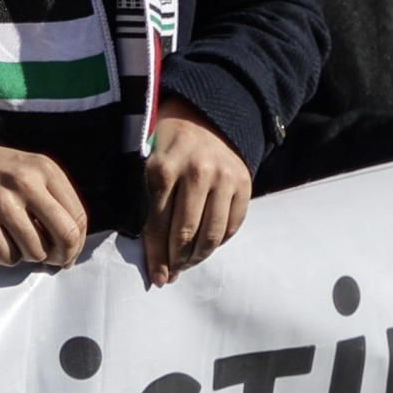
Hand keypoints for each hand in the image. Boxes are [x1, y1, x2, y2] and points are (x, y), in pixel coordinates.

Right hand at [0, 142, 86, 266]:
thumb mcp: (33, 170)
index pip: (78, 218)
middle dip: (63, 256)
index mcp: (45, 169)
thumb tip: (72, 246)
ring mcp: (1, 203)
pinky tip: (2, 241)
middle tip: (55, 260)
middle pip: (65, 236)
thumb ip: (56, 200)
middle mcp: (25, 184)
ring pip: (37, 252)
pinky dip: (8, 257)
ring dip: (32, 256)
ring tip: (21, 243)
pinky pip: (9, 257)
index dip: (78, 243)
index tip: (69, 251)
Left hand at [140, 98, 250, 283]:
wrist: (207, 116)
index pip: (157, 222)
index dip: (156, 253)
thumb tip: (151, 248)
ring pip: (212, 233)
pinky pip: (232, 225)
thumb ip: (148, 199)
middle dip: (177, 259)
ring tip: (188, 264)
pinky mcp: (244, 184)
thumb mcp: (148, 161)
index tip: (157, 276)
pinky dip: (219, 241)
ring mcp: (224, 179)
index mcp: (163, 168)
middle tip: (171, 275)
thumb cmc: (168, 143)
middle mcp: (196, 173)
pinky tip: (207, 246)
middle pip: (186, 231)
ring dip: (199, 256)